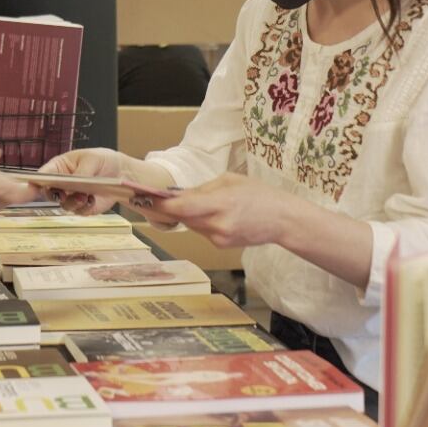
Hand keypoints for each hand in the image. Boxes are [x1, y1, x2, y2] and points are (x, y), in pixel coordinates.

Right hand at [37, 148, 124, 215]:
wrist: (120, 172)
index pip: (43, 175)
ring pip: (64, 204)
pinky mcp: (83, 206)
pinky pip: (79, 211)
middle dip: (54, 195)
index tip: (34, 188)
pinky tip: (92, 199)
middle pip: (49, 193)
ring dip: (73, 202)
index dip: (36, 182)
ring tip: (84, 196)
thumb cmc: (101, 160)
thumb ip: (81, 171)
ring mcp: (72, 197)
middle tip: (62, 194)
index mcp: (59, 168)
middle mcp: (62, 184)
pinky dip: (85, 207)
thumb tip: (75, 181)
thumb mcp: (91, 159)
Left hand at [153, 173, 292, 247]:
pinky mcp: (221, 245)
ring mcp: (219, 238)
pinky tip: (210, 213)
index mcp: (221, 204)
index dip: (161, 204)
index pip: (183, 208)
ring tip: (191, 202)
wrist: (282, 220)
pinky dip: (199, 221)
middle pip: (182, 217)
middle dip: (169, 207)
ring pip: (190, 224)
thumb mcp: (229, 181)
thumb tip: (177, 195)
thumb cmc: (258, 193)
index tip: (145, 198)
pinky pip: (201, 231)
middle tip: (155, 196)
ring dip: (185, 214)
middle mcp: (218, 225)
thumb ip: (202, 190)